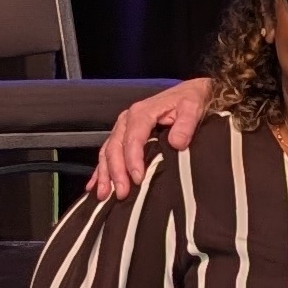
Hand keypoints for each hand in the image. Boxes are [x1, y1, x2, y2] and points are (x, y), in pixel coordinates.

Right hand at [91, 77, 213, 200]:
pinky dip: (100, 169)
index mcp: (141, 113)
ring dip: (105, 174)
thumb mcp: (193, 107)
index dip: (133, 160)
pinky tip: (94, 185)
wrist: (189, 92)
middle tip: (122, 193)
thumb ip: (186, 124)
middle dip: (116, 172)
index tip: (138, 179)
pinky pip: (106, 153)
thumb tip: (177, 143)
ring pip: (107, 152)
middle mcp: (126, 120)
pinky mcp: (123, 135)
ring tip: (104, 195)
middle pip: (115, 148)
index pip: (132, 140)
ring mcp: (122, 128)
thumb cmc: (190, 100)